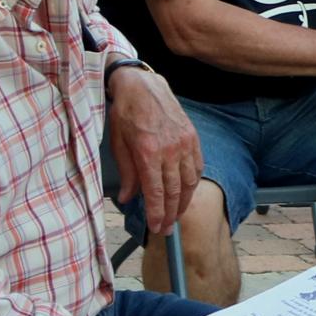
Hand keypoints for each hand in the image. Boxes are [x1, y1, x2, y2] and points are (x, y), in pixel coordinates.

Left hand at [105, 67, 199, 238]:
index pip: (155, 192)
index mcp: (148, 152)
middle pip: (174, 191)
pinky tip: (187, 192)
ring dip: (183, 202)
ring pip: (189, 182)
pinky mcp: (192, 137)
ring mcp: (184, 143)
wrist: (142, 85)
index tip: (156, 227)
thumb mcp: (118, 143)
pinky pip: (197, 166)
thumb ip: (126, 173)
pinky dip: (193, 183)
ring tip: (176, 215)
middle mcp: (170, 149)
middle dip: (170, 214)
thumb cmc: (126, 113)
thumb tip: (128, 198)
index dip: (156, 213)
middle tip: (165, 230)